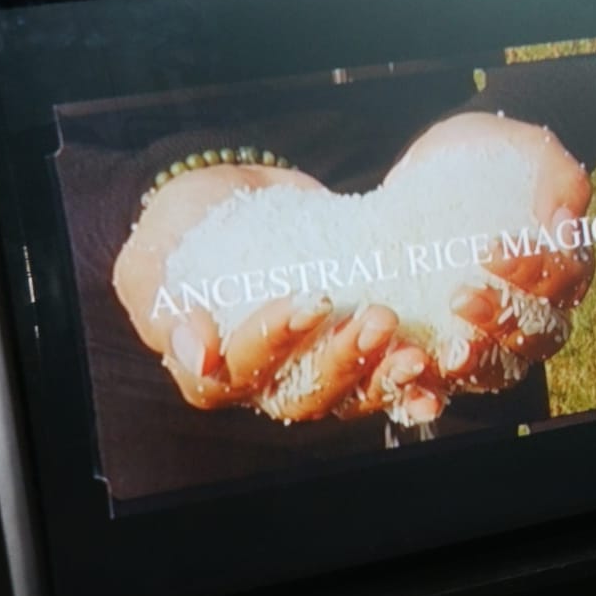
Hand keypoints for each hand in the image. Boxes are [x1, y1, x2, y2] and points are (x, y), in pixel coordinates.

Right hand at [112, 163, 434, 418]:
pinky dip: (412, 377)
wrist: (223, 202)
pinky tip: (441, 364)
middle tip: (378, 318)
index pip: (239, 372)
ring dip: (385, 374)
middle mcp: (264, 383)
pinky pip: (382, 376)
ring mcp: (310, 369)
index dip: (273, 343)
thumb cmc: (177, 234)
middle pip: (304, 393)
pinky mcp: (349, 348)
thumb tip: (198, 354)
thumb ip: (167, 306)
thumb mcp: (154, 261)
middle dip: (344, 359)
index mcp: (211, 371)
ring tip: (415, 347)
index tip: (306, 300)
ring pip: (349, 392)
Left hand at [385, 112, 594, 387]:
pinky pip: (448, 379)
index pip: (563, 282)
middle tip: (459, 296)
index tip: (493, 250)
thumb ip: (557, 178)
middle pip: (537, 336)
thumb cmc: (489, 155)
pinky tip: (411, 370)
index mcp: (563, 266)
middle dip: (501, 322)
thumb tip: (566, 224)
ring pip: (500, 369)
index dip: (535, 273)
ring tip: (444, 350)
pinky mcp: (447, 346)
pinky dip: (433, 384)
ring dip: (474, 363)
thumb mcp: (524, 148)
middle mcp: (537, 309)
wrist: (434, 168)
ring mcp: (494, 334)